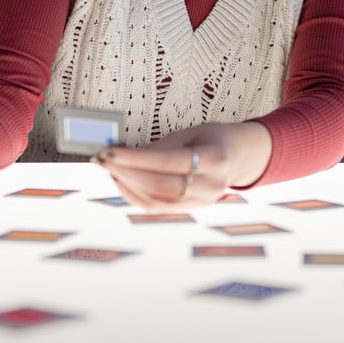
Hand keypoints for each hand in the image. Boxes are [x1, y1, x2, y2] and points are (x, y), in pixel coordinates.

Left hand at [95, 121, 272, 209]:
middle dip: (126, 173)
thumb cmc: (214, 139)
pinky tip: (123, 182)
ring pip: (156, 201)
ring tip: (110, 169)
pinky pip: (158, 208)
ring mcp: (202, 202)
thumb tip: (125, 154)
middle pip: (160, 186)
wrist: (239, 157)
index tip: (112, 151)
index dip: (136, 158)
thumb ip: (162, 146)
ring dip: (127, 185)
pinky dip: (135, 196)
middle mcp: (211, 185)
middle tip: (103, 159)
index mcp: (215, 159)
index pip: (168, 162)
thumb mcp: (192, 132)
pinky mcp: (191, 210)